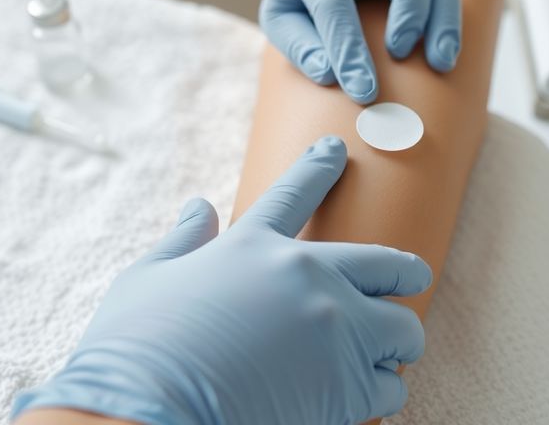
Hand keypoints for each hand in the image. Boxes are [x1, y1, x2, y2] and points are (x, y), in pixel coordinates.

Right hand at [12, 136, 432, 424]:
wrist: (146, 413)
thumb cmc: (135, 349)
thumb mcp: (147, 280)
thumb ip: (182, 241)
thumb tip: (197, 206)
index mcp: (253, 246)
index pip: (293, 193)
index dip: (318, 167)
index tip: (337, 150)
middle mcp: (306, 277)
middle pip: (387, 264)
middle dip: (406, 272)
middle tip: (412, 279)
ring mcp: (335, 329)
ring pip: (404, 329)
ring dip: (396, 343)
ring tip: (382, 358)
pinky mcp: (348, 384)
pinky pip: (391, 387)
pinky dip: (382, 392)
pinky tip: (363, 397)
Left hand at [260, 0, 461, 103]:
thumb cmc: (296, 1)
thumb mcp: (279, 20)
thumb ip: (300, 46)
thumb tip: (329, 74)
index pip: (335, 5)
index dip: (349, 50)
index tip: (364, 91)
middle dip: (410, 16)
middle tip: (401, 55)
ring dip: (443, 21)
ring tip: (440, 63)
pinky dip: (450, 22)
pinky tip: (445, 55)